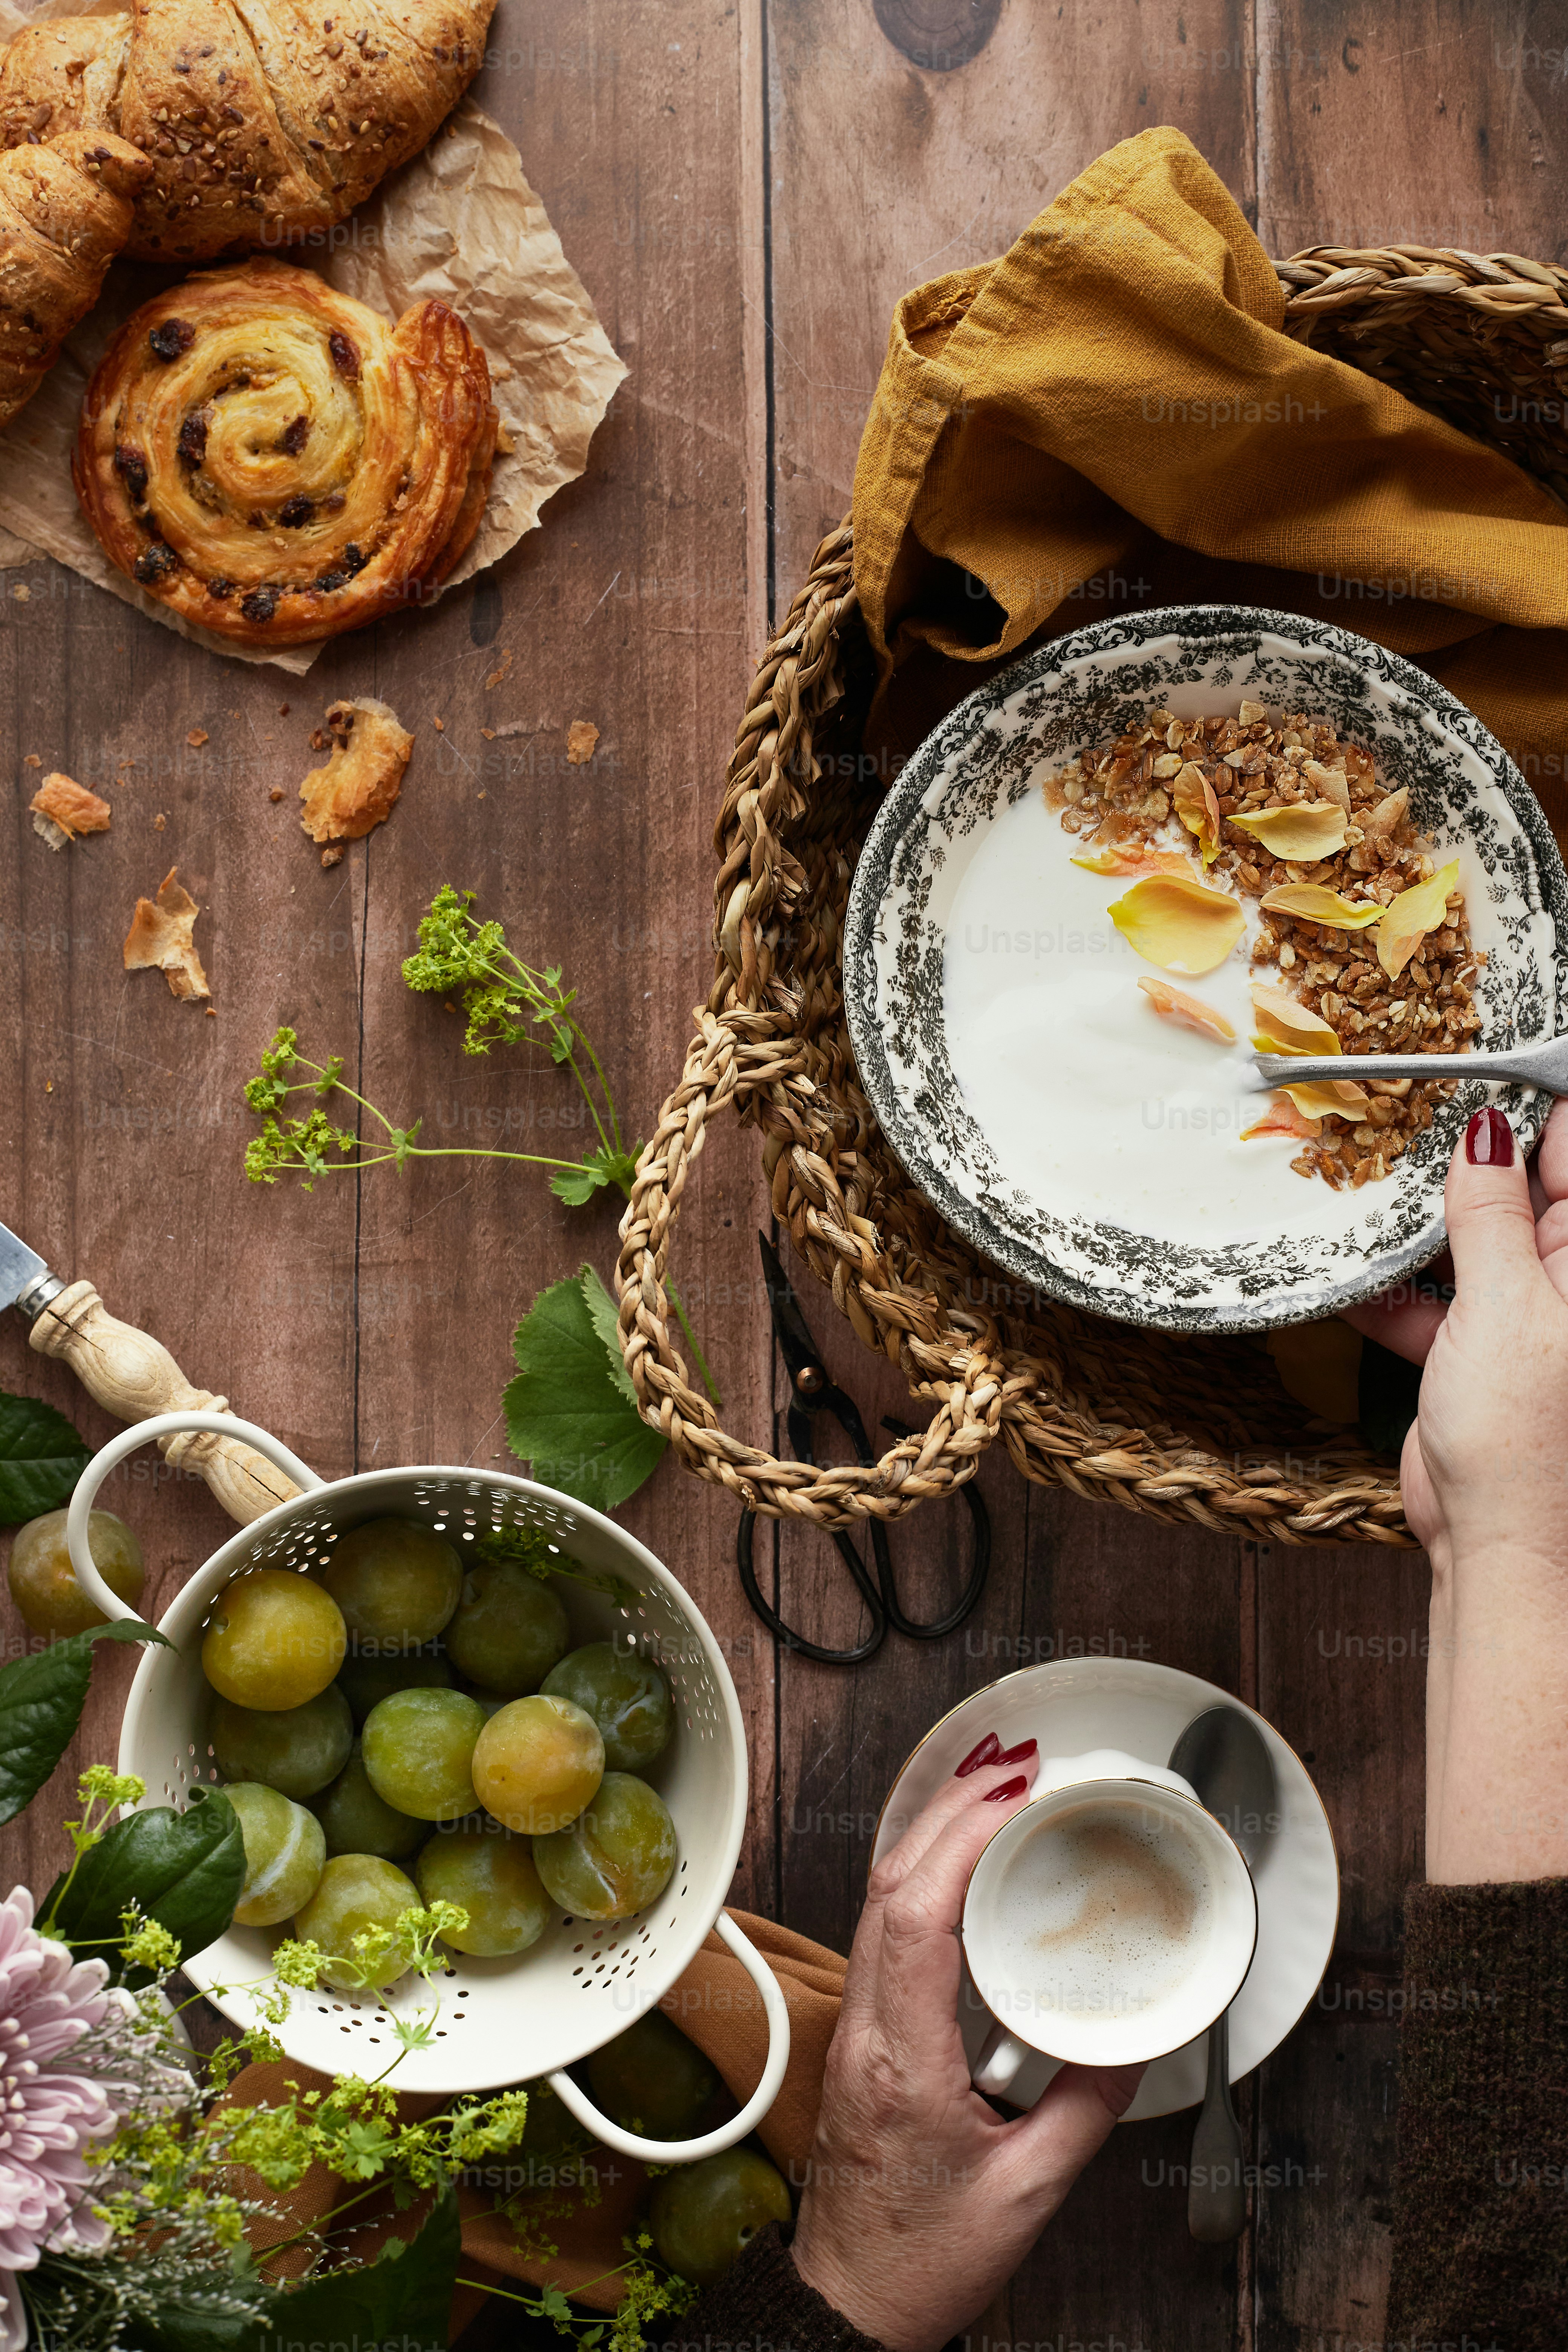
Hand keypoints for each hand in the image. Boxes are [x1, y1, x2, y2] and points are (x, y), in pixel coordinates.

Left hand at [789, 1739, 1141, 2351]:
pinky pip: (884, 1935)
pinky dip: (922, 1884)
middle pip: (886, 1889)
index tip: (1008, 1799)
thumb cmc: (922, 2264)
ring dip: (930, 1840)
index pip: (913, 1919)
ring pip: (877, 1904)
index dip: (957, 1844)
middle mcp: (867, 2032)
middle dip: (946, 1813)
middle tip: (1010, 1771)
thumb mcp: (1026, 2195)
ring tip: (989, 1797)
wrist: (853, 2308)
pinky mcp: (865, 2040)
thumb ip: (1082, 2112)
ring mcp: (857, 2031)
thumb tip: (1127, 2044)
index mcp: (900, 2062)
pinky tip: (958, 1870)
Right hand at [1344, 1103, 1567, 1880]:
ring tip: (1364, 1185)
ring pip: (1472, 1241)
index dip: (1532, 1107)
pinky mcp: (1481, 1356)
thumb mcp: (1506, 1305)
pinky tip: (1355, 1278)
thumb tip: (1489, 1135)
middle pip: (1523, 1190)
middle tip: (1404, 1111)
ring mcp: (1526, 1319)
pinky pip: (1437, 1301)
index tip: (1486, 1061)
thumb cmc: (1529, 1443)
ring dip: (1421, 1223)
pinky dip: (1396, 1292)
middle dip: (1468, 1156)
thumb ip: (1492, 1215)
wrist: (1503, 1554)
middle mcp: (1567, 1284)